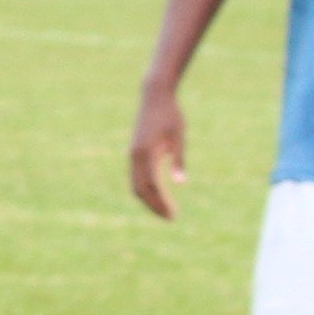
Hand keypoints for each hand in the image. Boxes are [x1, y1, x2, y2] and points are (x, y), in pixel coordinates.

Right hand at [128, 88, 189, 220]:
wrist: (154, 96)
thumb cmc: (170, 114)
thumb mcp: (179, 136)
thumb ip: (178, 160)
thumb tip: (180, 183)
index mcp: (146, 153)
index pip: (152, 185)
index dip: (161, 202)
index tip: (173, 215)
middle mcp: (135, 156)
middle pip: (140, 190)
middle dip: (154, 206)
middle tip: (171, 218)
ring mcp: (132, 155)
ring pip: (135, 185)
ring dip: (148, 200)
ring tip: (164, 210)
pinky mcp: (134, 153)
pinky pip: (136, 177)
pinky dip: (145, 190)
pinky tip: (157, 194)